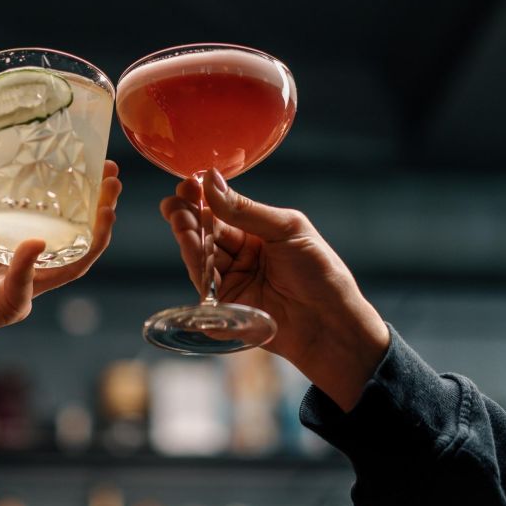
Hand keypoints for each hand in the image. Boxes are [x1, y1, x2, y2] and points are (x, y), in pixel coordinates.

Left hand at [0, 115, 121, 361]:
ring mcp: (18, 283)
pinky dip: (29, 267)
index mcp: (9, 229)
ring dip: (93, 239)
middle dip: (102, 211)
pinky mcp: (4, 307)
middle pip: (77, 236)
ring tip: (106, 210)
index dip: (83, 189)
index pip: (57, 209)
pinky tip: (33, 244)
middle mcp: (21, 257)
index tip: (100, 163)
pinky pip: (26, 287)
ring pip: (70, 265)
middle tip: (113, 182)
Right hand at [161, 169, 387, 409]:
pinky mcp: (225, 308)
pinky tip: (191, 247)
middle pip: (205, 233)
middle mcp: (240, 256)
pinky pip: (204, 287)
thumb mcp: (286, 230)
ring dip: (188, 238)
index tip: (187, 185)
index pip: (221, 212)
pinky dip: (196, 267)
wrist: (331, 323)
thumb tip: (211, 181)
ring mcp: (231, 282)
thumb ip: (245, 210)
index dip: (202, 198)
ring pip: (200, 257)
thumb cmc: (320, 273)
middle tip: (174, 204)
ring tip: (180, 221)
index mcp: (257, 233)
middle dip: (188, 217)